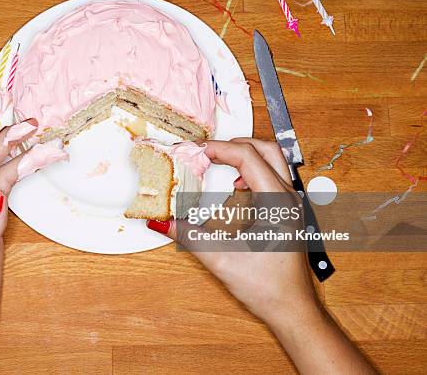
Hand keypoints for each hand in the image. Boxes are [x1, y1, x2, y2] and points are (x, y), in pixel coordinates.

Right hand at [147, 138, 374, 373]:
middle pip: (265, 148)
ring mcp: (291, 204)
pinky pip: (272, 177)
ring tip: (219, 164)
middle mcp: (288, 198)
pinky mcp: (287, 212)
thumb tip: (163, 221)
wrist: (292, 309)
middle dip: (233, 143)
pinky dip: (251, 171)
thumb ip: (189, 237)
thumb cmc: (267, 287)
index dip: (218, 148)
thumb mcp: (221, 259)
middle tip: (207, 151)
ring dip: (245, 155)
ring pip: (272, 160)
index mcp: (277, 203)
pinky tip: (235, 189)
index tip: (195, 151)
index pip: (247, 157)